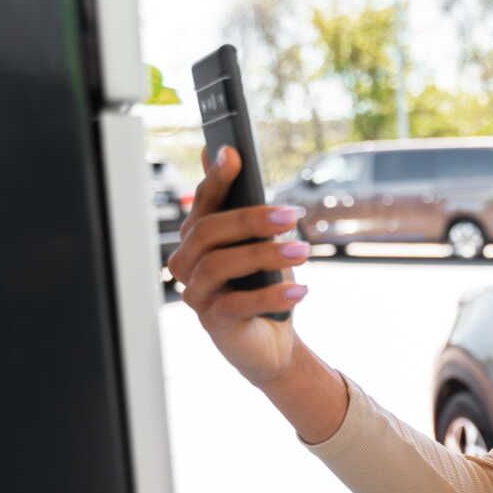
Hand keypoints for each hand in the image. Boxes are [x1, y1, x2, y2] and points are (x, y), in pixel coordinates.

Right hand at [166, 146, 311, 385]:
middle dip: (251, 219)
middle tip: (292, 215)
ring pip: (220, 265)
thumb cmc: (262, 285)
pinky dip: (272, 295)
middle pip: (208, 231)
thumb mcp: (259, 242)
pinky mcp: (213, 323)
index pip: (203, 203)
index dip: (216, 178)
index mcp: (197, 239)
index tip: (234, 154)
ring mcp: (196, 294)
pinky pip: (237, 305)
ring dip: (265, 254)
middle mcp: (188, 264)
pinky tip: (300, 290)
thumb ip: (243, 205)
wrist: (270, 339)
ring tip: (304, 252)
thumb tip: (223, 153)